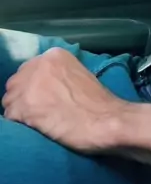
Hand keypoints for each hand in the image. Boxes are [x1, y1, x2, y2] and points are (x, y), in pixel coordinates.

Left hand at [2, 47, 127, 153]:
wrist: (107, 120)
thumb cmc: (97, 102)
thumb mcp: (77, 74)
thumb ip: (56, 74)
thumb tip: (40, 86)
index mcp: (54, 55)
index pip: (27, 70)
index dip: (31, 87)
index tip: (39, 99)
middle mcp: (40, 64)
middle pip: (15, 83)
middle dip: (22, 98)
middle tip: (35, 112)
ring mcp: (32, 85)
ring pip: (10, 100)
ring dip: (19, 112)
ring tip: (36, 122)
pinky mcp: (27, 106)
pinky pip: (10, 116)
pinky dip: (19, 124)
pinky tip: (35, 128)